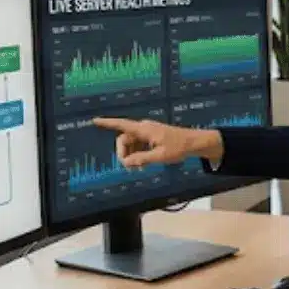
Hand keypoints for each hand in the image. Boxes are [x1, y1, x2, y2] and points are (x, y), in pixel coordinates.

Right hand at [91, 117, 222, 167]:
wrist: (194, 143)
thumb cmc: (178, 148)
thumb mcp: (159, 156)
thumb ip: (142, 159)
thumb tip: (126, 163)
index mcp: (144, 129)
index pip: (122, 125)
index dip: (107, 123)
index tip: (94, 120)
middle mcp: (144, 128)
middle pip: (124, 139)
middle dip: (124, 153)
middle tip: (130, 167)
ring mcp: (148, 133)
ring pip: (131, 144)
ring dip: (132, 156)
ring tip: (139, 168)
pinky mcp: (152, 138)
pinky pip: (138, 145)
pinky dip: (138, 154)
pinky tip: (143, 164)